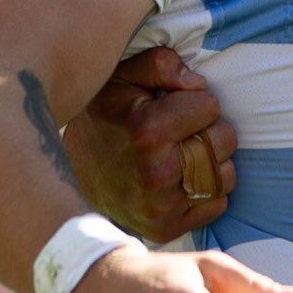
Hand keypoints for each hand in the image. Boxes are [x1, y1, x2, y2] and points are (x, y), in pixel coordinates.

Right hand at [64, 48, 237, 243]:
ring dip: (209, 162)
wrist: (66, 176)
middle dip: (205, 130)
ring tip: (178, 156)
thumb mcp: (120, 78)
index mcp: (148, 133)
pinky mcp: (166, 228)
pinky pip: (217, 203)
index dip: (192, 102)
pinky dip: (205, 190)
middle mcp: (156, 175)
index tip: (167, 108)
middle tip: (175, 134)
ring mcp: (161, 208)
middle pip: (224, 140)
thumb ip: (160, 64)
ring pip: (225, 174)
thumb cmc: (103, 120)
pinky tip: (178, 180)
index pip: (210, 106)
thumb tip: (196, 82)